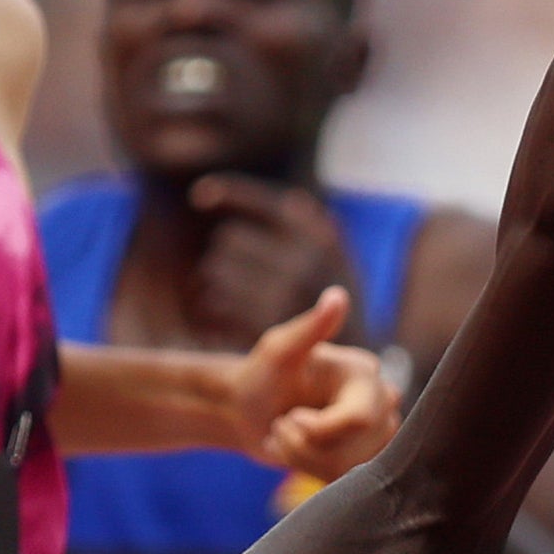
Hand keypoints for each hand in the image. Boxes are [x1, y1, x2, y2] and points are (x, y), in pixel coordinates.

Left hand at [190, 175, 360, 345]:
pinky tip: (228, 315)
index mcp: (318, 235)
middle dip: (228, 254)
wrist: (354, 360)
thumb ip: (316, 228)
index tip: (198, 196)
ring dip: (216, 281)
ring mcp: (282, 292)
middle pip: (229, 240)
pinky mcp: (262, 324)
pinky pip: (215, 304)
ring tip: (235, 294)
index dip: (226, 192)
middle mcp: (301, 260)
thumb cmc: (335, 301)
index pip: (259, 202)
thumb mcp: (339, 258)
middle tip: (238, 271)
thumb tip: (294, 201)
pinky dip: (212, 309)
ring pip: (216, 271)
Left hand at [228, 288, 399, 474]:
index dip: (319, 430)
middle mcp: (381, 400)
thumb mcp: (278, 351)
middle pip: (357, 447)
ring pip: (351, 468)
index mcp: (364, 372)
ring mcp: (378, 431)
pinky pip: (347, 480)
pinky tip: (297, 452)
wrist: (247, 410)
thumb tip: (337, 296)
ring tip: (286, 437)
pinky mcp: (366, 456)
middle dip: (308, 445)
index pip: (358, 419)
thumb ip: (310, 328)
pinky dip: (312, 472)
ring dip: (305, 459)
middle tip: (282, 425)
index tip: (287, 419)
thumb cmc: (260, 376)